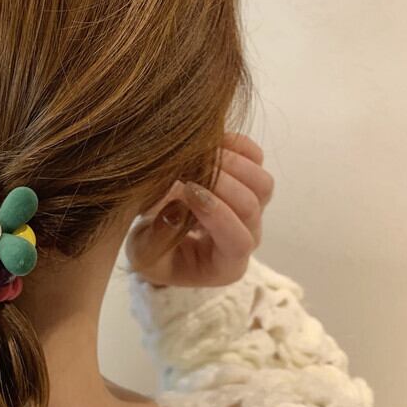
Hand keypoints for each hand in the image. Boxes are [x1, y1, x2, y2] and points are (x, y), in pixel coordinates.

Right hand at [124, 132, 274, 286]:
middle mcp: (246, 236)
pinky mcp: (248, 181)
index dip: (217, 214)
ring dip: (231, 164)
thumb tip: (174, 212)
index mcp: (225, 265)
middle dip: (220, 183)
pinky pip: (256, 158)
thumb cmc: (153, 251)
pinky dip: (236, 146)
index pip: (238, 241)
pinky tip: (207, 142)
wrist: (159, 236)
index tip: (186, 191)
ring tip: (196, 156)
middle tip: (185, 169)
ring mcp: (252, 208)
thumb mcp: (144, 253)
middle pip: (251, 207)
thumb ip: (157, 239)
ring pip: (262, 183)